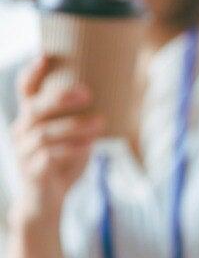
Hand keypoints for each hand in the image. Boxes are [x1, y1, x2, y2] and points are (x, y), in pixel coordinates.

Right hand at [10, 56, 103, 221]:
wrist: (45, 202)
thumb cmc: (62, 164)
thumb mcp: (74, 139)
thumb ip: (85, 122)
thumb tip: (117, 102)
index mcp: (30, 119)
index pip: (25, 90)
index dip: (32, 73)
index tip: (45, 55)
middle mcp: (22, 131)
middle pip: (36, 108)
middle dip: (61, 98)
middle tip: (87, 93)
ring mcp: (24, 152)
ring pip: (46, 134)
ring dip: (75, 126)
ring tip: (99, 122)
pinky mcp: (33, 172)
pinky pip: (50, 157)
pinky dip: (72, 149)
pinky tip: (89, 146)